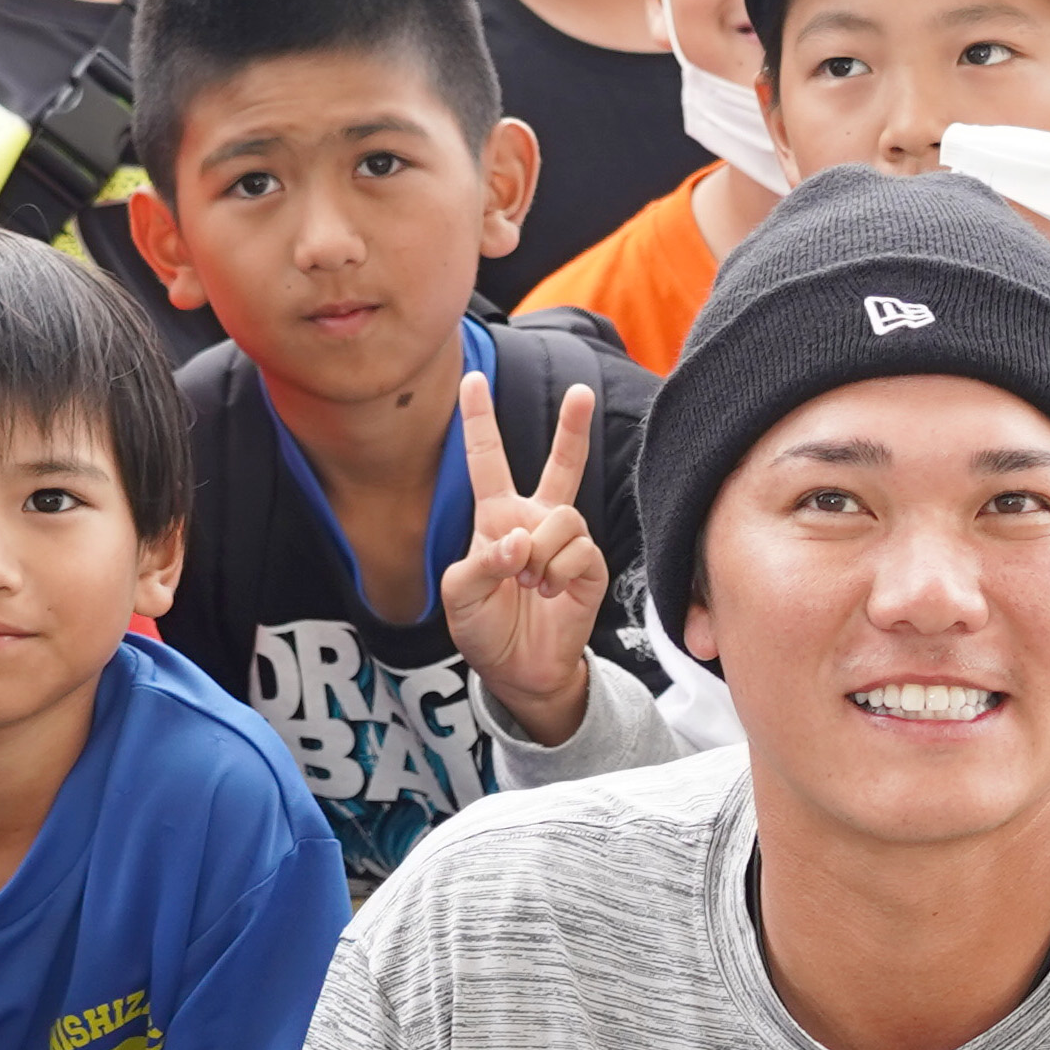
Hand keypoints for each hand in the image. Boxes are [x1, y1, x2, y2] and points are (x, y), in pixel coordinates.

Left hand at [437, 371, 608, 746]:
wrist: (518, 671)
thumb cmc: (483, 629)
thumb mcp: (459, 595)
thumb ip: (481, 562)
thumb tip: (521, 542)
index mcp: (497, 518)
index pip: (487, 460)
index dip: (479, 420)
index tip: (472, 379)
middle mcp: (536, 522)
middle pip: (561, 465)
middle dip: (573, 429)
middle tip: (582, 392)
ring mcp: (566, 544)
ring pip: (563, 516)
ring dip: (539, 552)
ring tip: (528, 583)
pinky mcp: (590, 568)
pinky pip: (578, 550)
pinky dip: (556, 571)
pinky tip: (548, 591)